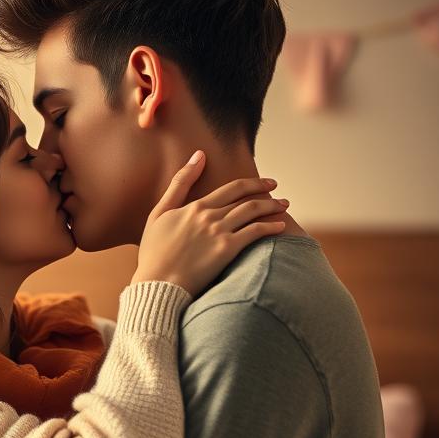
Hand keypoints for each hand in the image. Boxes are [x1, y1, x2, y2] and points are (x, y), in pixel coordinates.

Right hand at [132, 149, 289, 296]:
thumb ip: (179, 183)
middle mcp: (210, 216)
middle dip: (265, 191)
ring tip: (284, 205)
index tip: (266, 183)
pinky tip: (280, 226)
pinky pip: (255, 233)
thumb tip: (198, 155)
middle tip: (276, 190)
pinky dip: (270, 227)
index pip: (231, 188)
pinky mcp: (226, 250)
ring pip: (252, 212)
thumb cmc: (153, 252)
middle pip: (245, 198)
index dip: (252, 183)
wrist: (156, 282)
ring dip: (272, 207)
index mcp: (195, 207)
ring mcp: (219, 232)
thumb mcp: (159, 213)